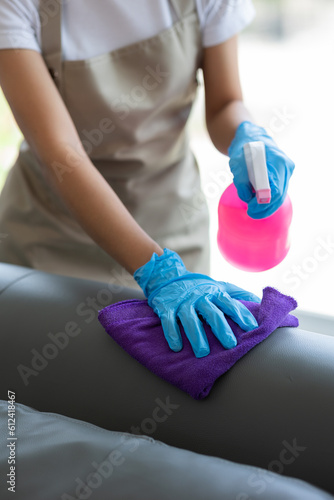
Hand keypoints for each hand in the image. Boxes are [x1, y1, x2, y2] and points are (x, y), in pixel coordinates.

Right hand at [134, 248, 259, 357]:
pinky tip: (177, 347)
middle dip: (221, 329)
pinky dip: (172, 333)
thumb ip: (238, 294)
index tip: (252, 328)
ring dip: (196, 336)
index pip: (230, 304)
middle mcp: (199, 297)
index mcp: (214, 292)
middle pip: (212, 313)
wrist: (168, 277)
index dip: (241, 315)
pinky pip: (168, 321)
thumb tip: (259, 303)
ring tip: (203, 353)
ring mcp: (183, 302)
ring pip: (190, 319)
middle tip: (230, 345)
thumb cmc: (199, 288)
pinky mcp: (166, 307)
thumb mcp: (219, 286)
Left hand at [228, 121, 294, 218]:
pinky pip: (279, 190)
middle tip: (251, 214)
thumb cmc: (243, 149)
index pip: (275, 191)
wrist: (251, 136)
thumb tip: (248, 198)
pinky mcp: (285, 173)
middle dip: (265, 208)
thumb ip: (242, 181)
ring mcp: (287, 170)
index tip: (251, 210)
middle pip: (280, 196)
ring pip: (281, 195)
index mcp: (276, 161)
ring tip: (253, 209)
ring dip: (268, 205)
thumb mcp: (237, 164)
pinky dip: (269, 199)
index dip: (263, 204)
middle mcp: (285, 166)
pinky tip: (258, 202)